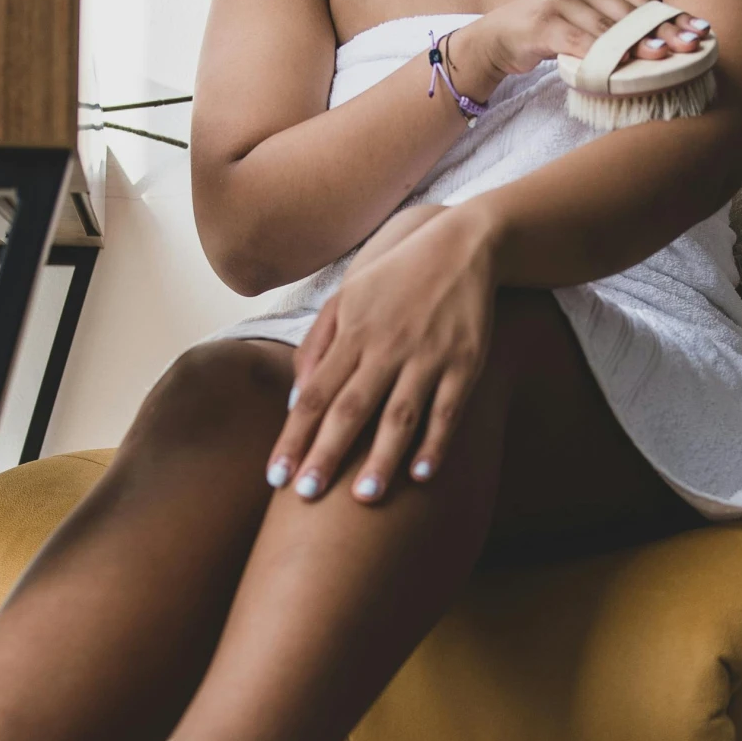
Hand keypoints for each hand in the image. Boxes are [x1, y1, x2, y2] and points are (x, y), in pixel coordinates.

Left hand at [264, 205, 495, 501]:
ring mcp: (427, 355)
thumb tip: (293, 397)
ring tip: (364, 498)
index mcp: (352, 334)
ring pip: (399, 415)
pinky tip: (422, 474)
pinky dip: (435, 443)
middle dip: (326, 454)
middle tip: (307, 496)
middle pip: (349, 409)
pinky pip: (448, 410)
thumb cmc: (395, 276)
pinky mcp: (465, 361)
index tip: (276, 477)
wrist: (463, 243)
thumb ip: (317, 344)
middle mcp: (385, 347)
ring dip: (380, 458)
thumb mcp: (347, 295)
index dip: (293, 438)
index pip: (313, 395)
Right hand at [445, 0, 707, 91]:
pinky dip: (600, 55)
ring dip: (635, 44)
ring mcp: (562, 3)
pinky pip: (578, 42)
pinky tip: (618, 66)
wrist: (498, 37)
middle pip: (631, 14)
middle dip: (663, 31)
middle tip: (690, 46)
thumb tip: (662, 48)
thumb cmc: (550, 34)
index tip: (701, 32)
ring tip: (661, 57)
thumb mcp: (587, 27)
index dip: (674, 18)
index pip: (644, 3)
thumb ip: (617, 31)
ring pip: (606, 28)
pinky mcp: (544, 24)